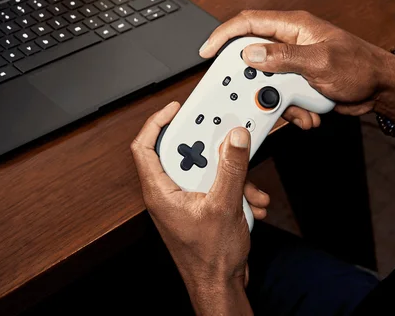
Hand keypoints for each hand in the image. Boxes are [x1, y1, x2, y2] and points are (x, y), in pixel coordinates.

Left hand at [131, 101, 269, 309]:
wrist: (220, 287)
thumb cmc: (209, 259)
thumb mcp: (224, 206)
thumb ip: (230, 168)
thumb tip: (233, 138)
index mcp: (160, 191)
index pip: (144, 147)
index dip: (156, 122)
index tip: (175, 108)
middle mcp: (168, 194)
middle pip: (184, 154)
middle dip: (211, 151)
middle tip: (225, 141)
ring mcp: (185, 202)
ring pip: (205, 171)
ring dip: (230, 175)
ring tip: (246, 187)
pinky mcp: (201, 208)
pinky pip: (217, 187)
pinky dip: (235, 191)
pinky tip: (249, 203)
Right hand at [199, 10, 394, 126]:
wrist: (382, 90)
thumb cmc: (360, 67)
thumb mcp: (320, 62)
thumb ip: (284, 57)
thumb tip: (251, 53)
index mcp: (294, 27)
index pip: (249, 22)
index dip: (224, 34)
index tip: (207, 50)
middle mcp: (291, 42)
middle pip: (253, 57)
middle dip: (254, 81)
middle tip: (253, 95)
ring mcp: (295, 64)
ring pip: (267, 83)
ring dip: (277, 101)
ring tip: (296, 109)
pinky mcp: (300, 83)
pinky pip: (282, 97)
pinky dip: (291, 110)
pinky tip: (309, 115)